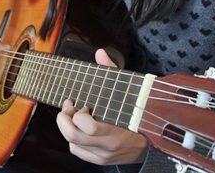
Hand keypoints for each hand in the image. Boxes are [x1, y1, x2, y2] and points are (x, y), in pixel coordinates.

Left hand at [56, 49, 148, 165]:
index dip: (77, 114)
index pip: (89, 127)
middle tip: (68, 109)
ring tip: (76, 118)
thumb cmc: (138, 114)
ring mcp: (104, 155)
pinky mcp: (100, 161)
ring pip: (73, 144)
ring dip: (68, 128)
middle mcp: (109, 145)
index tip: (79, 104)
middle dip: (64, 120)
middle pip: (73, 136)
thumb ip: (111, 72)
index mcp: (117, 128)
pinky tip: (81, 130)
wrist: (151, 144)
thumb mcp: (127, 92)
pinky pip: (77, 152)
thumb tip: (100, 53)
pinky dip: (74, 140)